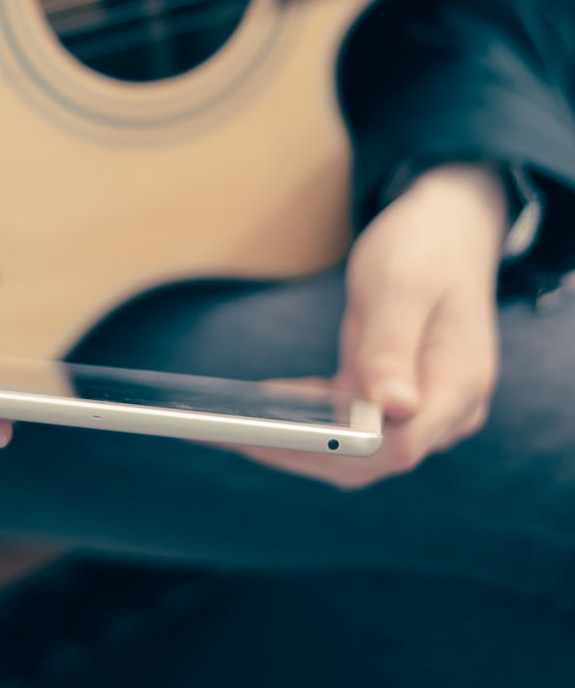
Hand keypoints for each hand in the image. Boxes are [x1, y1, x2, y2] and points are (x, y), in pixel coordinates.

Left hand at [237, 164, 506, 488]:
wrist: (448, 228)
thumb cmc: (426, 247)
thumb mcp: (403, 285)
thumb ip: (393, 346)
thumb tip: (393, 407)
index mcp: (457, 385)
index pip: (400, 444)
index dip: (339, 448)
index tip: (278, 436)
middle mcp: (443, 410)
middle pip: (368, 458)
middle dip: (298, 450)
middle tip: (231, 433)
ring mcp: (418, 408)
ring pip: (352, 449)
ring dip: (294, 440)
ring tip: (232, 424)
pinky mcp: (391, 399)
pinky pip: (345, 425)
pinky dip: (307, 419)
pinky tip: (268, 401)